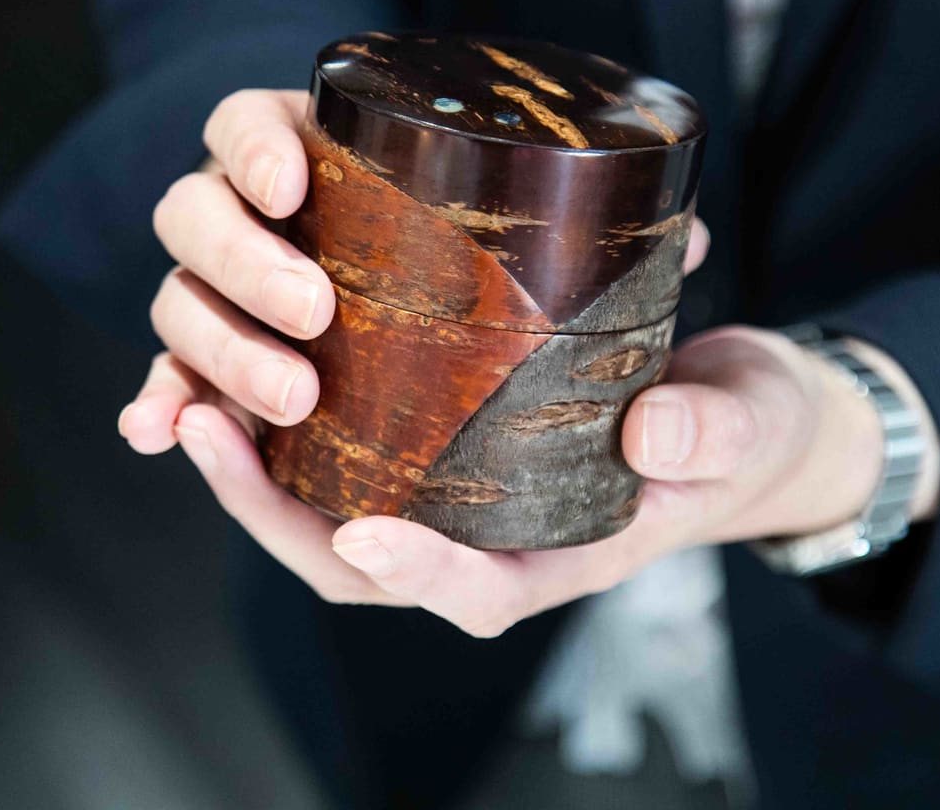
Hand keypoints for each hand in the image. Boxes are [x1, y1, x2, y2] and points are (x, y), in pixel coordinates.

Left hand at [121, 88, 936, 634]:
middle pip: (366, 556)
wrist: (737, 410)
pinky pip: (353, 442)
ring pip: (336, 500)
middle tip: (212, 427)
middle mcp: (495, 530)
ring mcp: (462, 487)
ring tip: (195, 391)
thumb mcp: (744, 427)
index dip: (421, 573)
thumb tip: (651, 438)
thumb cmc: (743, 430)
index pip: (483, 589)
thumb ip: (709, 434)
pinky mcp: (445, 432)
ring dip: (258, 461)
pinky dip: (290, 413)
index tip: (365, 535)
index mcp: (565, 549)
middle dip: (278, 509)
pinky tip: (246, 350)